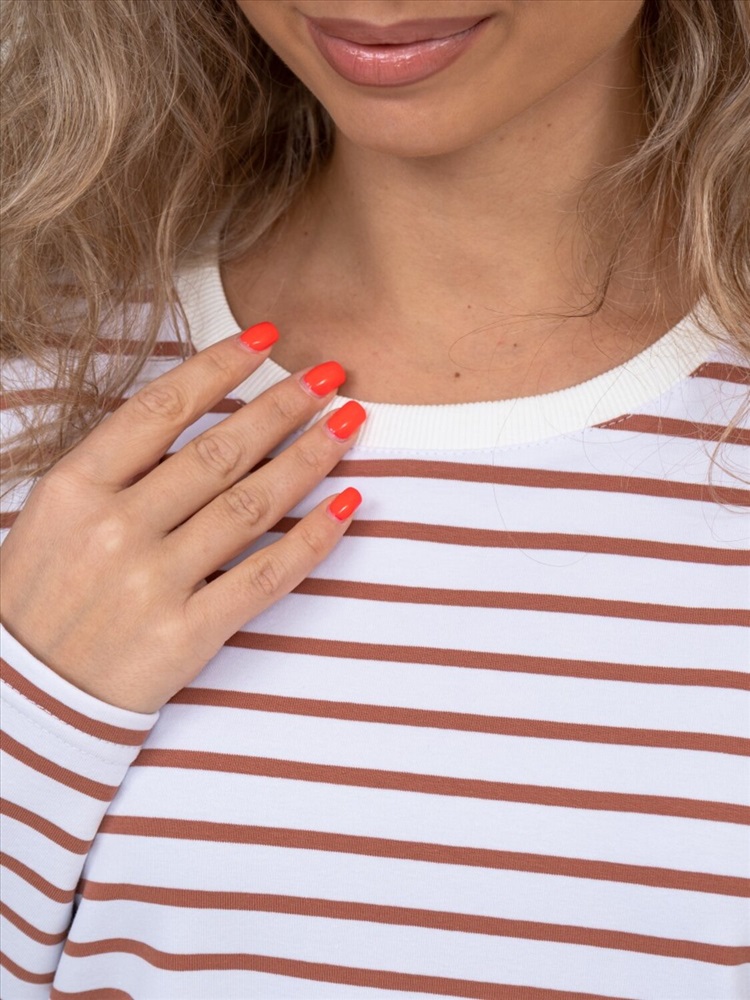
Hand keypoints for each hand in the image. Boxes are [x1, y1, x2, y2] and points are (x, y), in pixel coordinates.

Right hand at [0, 324, 364, 713]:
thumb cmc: (40, 595)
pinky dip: (312, 539)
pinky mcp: (187, 635)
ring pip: (250, 504)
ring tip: (349, 422)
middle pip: (219, 450)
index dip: (221, 366)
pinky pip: (264, 576)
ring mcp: (153, 583)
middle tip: (331, 374)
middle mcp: (116, 528)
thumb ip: (116, 467)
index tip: (268, 337)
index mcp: (76, 488)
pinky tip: (346, 504)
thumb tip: (200, 412)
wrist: (26, 696)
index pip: (162, 408)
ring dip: (309, 458)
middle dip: (283, 405)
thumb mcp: (53, 515)